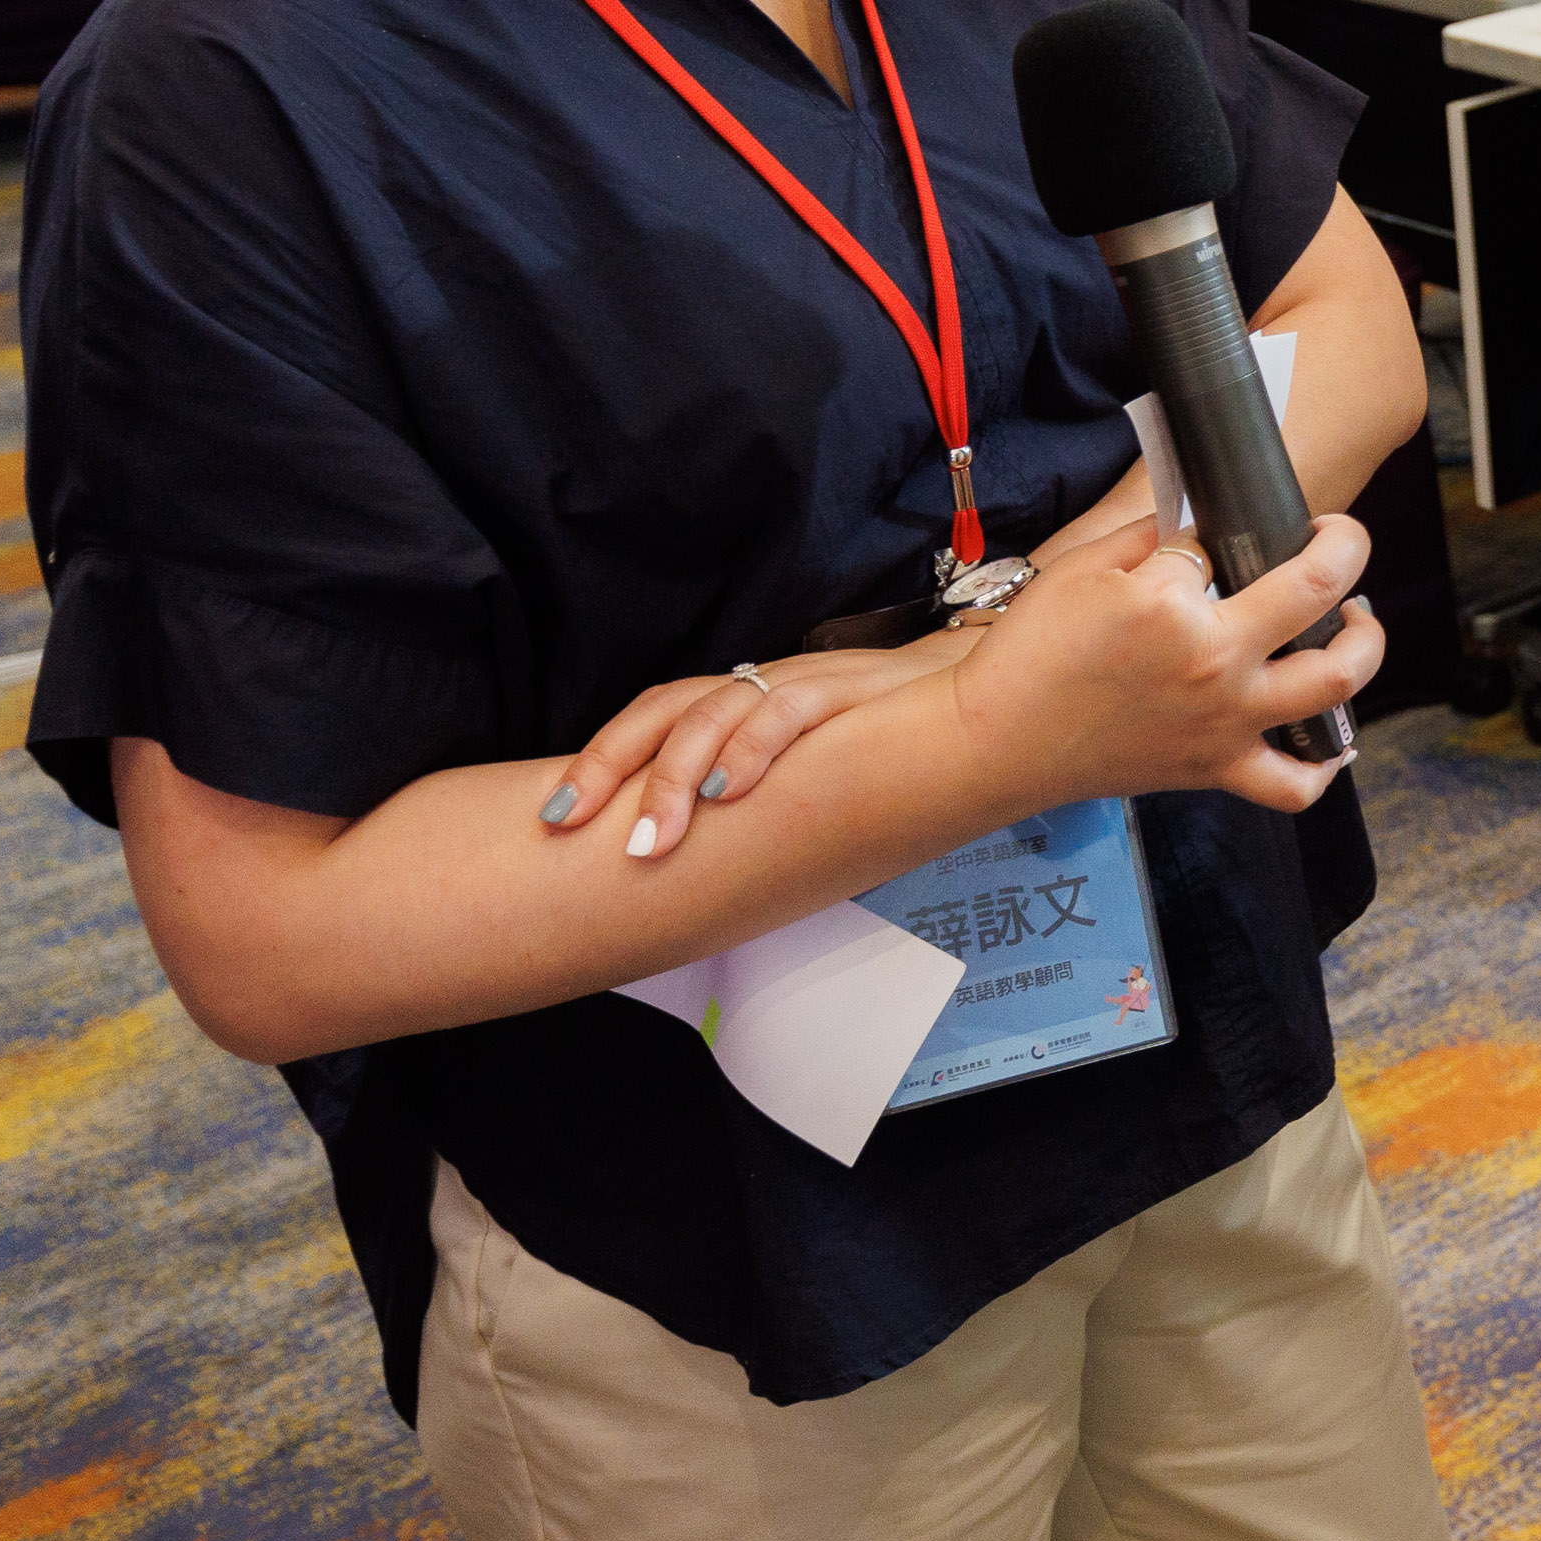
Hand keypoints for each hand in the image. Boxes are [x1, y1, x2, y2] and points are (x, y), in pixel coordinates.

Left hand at [553, 629, 982, 857]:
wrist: (988, 699)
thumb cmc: (899, 744)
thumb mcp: (812, 774)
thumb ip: (758, 796)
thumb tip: (694, 856)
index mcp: (751, 704)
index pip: (657, 717)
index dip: (601, 759)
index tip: (553, 815)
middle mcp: (765, 687)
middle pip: (665, 707)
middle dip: (606, 763)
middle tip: (565, 819)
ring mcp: (804, 685)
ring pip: (714, 709)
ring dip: (672, 777)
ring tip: (647, 842)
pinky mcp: (849, 689)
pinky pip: (787, 710)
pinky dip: (750, 749)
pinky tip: (726, 794)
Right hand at [968, 506, 1380, 814]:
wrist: (994, 743)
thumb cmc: (1030, 655)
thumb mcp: (1085, 567)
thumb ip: (1155, 539)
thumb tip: (1205, 529)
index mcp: (1180, 608)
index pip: (1237, 546)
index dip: (1247, 522)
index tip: (1251, 520)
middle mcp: (1217, 667)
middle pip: (1324, 602)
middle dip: (1347, 556)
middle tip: (1337, 548)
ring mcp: (1224, 725)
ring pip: (1334, 688)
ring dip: (1362, 646)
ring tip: (1354, 626)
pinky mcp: (1215, 771)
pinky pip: (1294, 784)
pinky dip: (1325, 764)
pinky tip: (1331, 738)